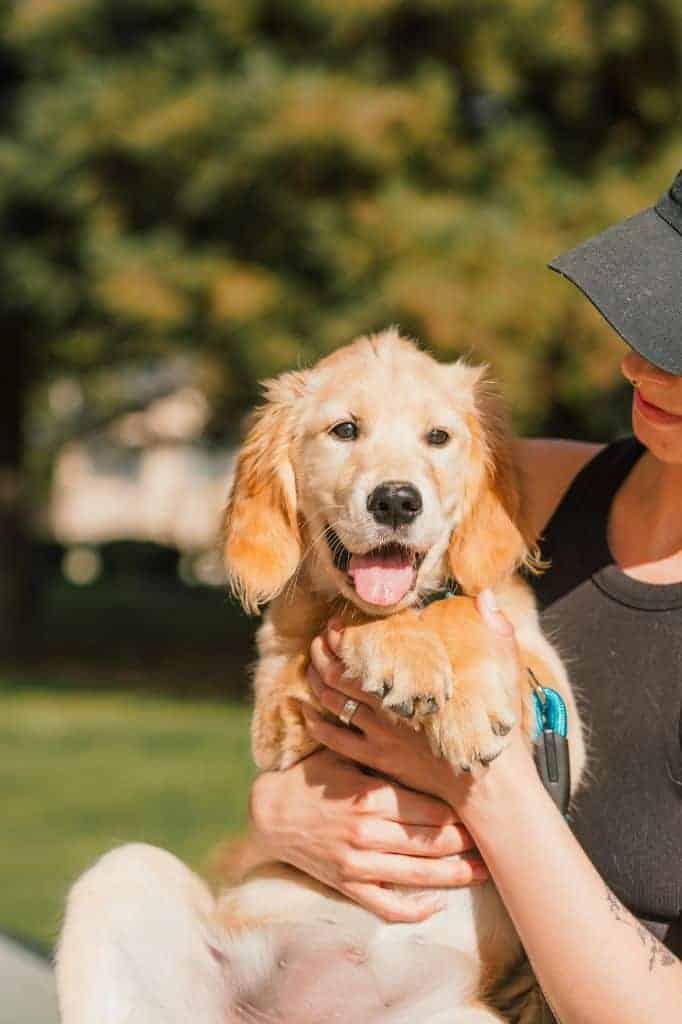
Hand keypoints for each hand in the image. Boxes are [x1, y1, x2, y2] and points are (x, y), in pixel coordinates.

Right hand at [249, 748, 487, 923]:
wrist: (270, 812)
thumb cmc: (313, 777)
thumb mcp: (347, 758)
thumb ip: (383, 760)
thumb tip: (426, 747)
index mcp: (371, 797)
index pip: (432, 811)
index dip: (462, 814)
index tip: (483, 811)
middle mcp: (368, 833)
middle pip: (432, 843)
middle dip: (467, 845)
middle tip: (494, 843)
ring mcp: (358, 863)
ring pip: (418, 876)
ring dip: (455, 876)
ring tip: (482, 873)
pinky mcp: (348, 885)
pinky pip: (387, 905)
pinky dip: (415, 909)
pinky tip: (437, 903)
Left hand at [302, 590, 525, 809]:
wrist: (488, 782)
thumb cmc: (496, 725)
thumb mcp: (505, 671)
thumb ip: (496, 630)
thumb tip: (485, 595)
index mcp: (413, 679)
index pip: (366, 649)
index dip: (344, 635)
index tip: (336, 624)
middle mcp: (390, 703)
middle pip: (340, 671)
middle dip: (322, 651)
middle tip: (319, 639)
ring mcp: (380, 732)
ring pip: (333, 700)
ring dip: (316, 679)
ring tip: (312, 664)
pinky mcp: (378, 757)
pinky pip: (336, 740)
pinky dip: (316, 724)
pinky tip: (306, 712)